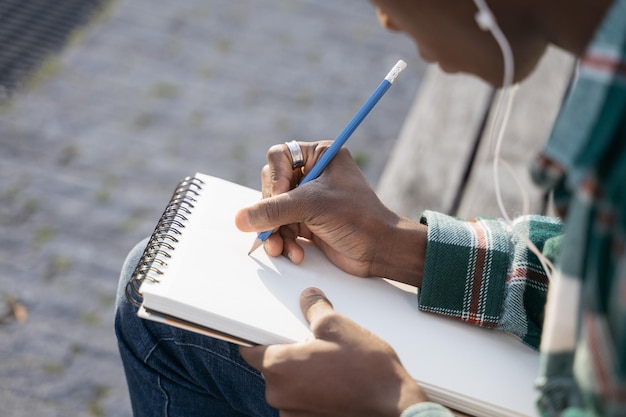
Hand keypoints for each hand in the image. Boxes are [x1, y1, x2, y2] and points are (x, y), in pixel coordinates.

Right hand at [235, 141, 426, 286]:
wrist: (380, 250)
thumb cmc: (357, 218)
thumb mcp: (313, 207)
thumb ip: (273, 210)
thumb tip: (239, 219)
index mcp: (320, 155)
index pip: (280, 156)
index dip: (276, 178)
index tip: (283, 197)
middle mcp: (313, 174)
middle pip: (272, 185)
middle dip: (273, 211)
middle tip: (278, 226)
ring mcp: (309, 199)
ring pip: (274, 210)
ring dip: (275, 232)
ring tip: (282, 249)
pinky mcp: (307, 221)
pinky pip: (281, 227)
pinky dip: (283, 241)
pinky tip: (293, 253)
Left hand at [240, 287, 428, 416]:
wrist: (394, 405)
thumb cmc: (367, 369)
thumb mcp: (338, 325)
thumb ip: (315, 308)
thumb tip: (308, 298)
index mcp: (278, 367)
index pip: (249, 350)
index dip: (257, 339)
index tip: (266, 333)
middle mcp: (278, 396)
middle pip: (272, 368)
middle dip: (289, 356)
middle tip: (314, 346)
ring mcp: (292, 414)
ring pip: (288, 387)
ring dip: (301, 377)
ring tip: (330, 367)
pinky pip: (301, 403)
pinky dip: (312, 393)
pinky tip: (335, 384)